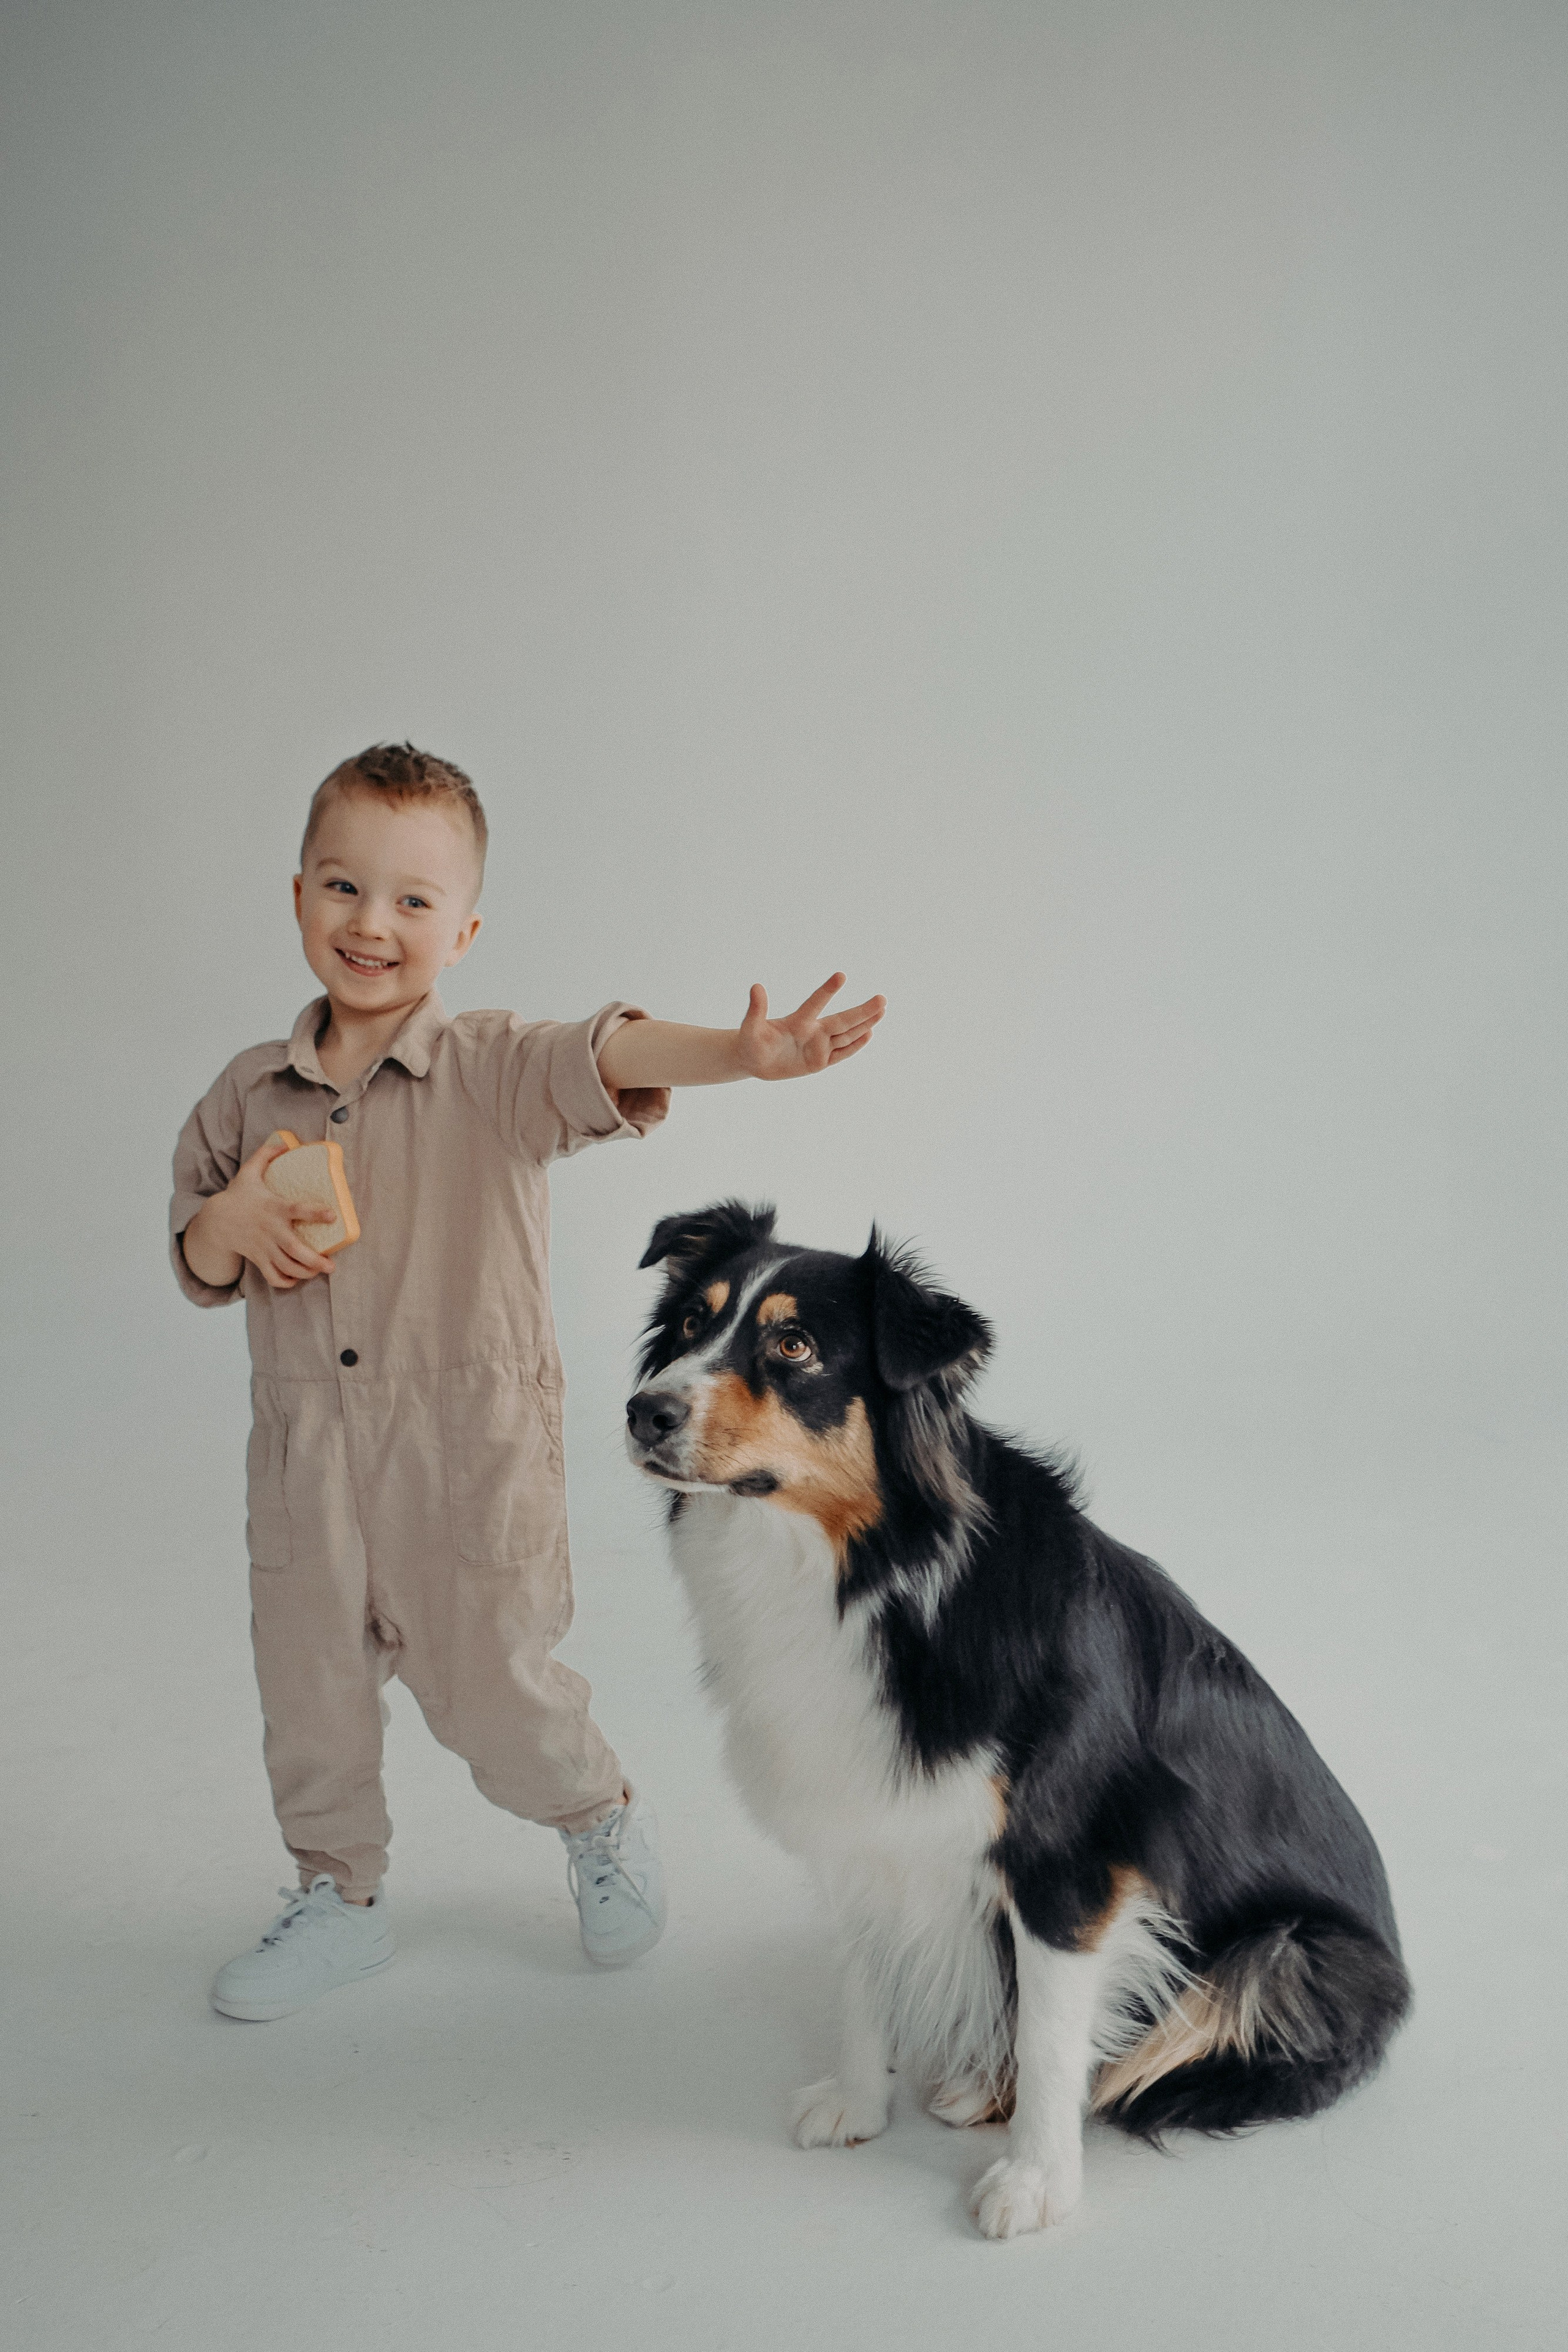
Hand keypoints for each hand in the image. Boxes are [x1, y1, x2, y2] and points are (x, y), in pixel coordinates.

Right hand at [182, 1135, 337, 1290]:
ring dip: (305, 1272)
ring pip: (287, 1266)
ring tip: (319, 1271)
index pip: (298, 1210)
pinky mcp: (258, 1259)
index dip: (315, 1213)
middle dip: (315, 1261)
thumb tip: (284, 1142)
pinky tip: (296, 1278)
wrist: (215, 1221)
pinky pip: (273, 1277)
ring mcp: (264, 1247)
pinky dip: (286, 1281)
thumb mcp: (249, 1172)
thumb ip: (265, 1155)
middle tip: (331, 1266)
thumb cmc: (238, 1196)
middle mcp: (271, 1230)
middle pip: (295, 1250)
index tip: (332, 1216)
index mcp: (274, 1208)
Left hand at [736, 974, 885, 1080]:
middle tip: (881, 998)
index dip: (827, 991)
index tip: (840, 975)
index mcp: (797, 1022)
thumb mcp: (750, 1029)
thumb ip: (756, 1010)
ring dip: (864, 1023)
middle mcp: (812, 1031)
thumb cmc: (751, 1042)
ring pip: (847, 1034)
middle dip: (862, 1011)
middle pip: (842, 1021)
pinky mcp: (820, 1061)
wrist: (754, 1059)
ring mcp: (818, 1046)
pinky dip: (855, 1045)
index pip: (815, 1003)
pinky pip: (841, 1053)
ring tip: (882, 1010)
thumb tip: (756, 986)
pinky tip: (869, 1033)